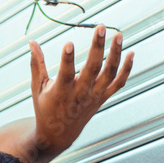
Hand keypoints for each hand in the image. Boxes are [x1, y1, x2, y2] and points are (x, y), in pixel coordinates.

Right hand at [30, 25, 133, 162]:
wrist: (59, 135)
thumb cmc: (45, 108)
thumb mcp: (37, 88)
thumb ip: (37, 64)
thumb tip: (32, 42)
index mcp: (60, 93)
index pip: (65, 75)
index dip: (67, 60)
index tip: (68, 43)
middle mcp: (80, 95)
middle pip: (92, 69)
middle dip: (98, 47)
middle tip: (101, 27)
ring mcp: (94, 96)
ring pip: (109, 74)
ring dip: (115, 54)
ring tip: (118, 35)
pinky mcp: (102, 98)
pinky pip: (118, 83)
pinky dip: (126, 69)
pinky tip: (131, 53)